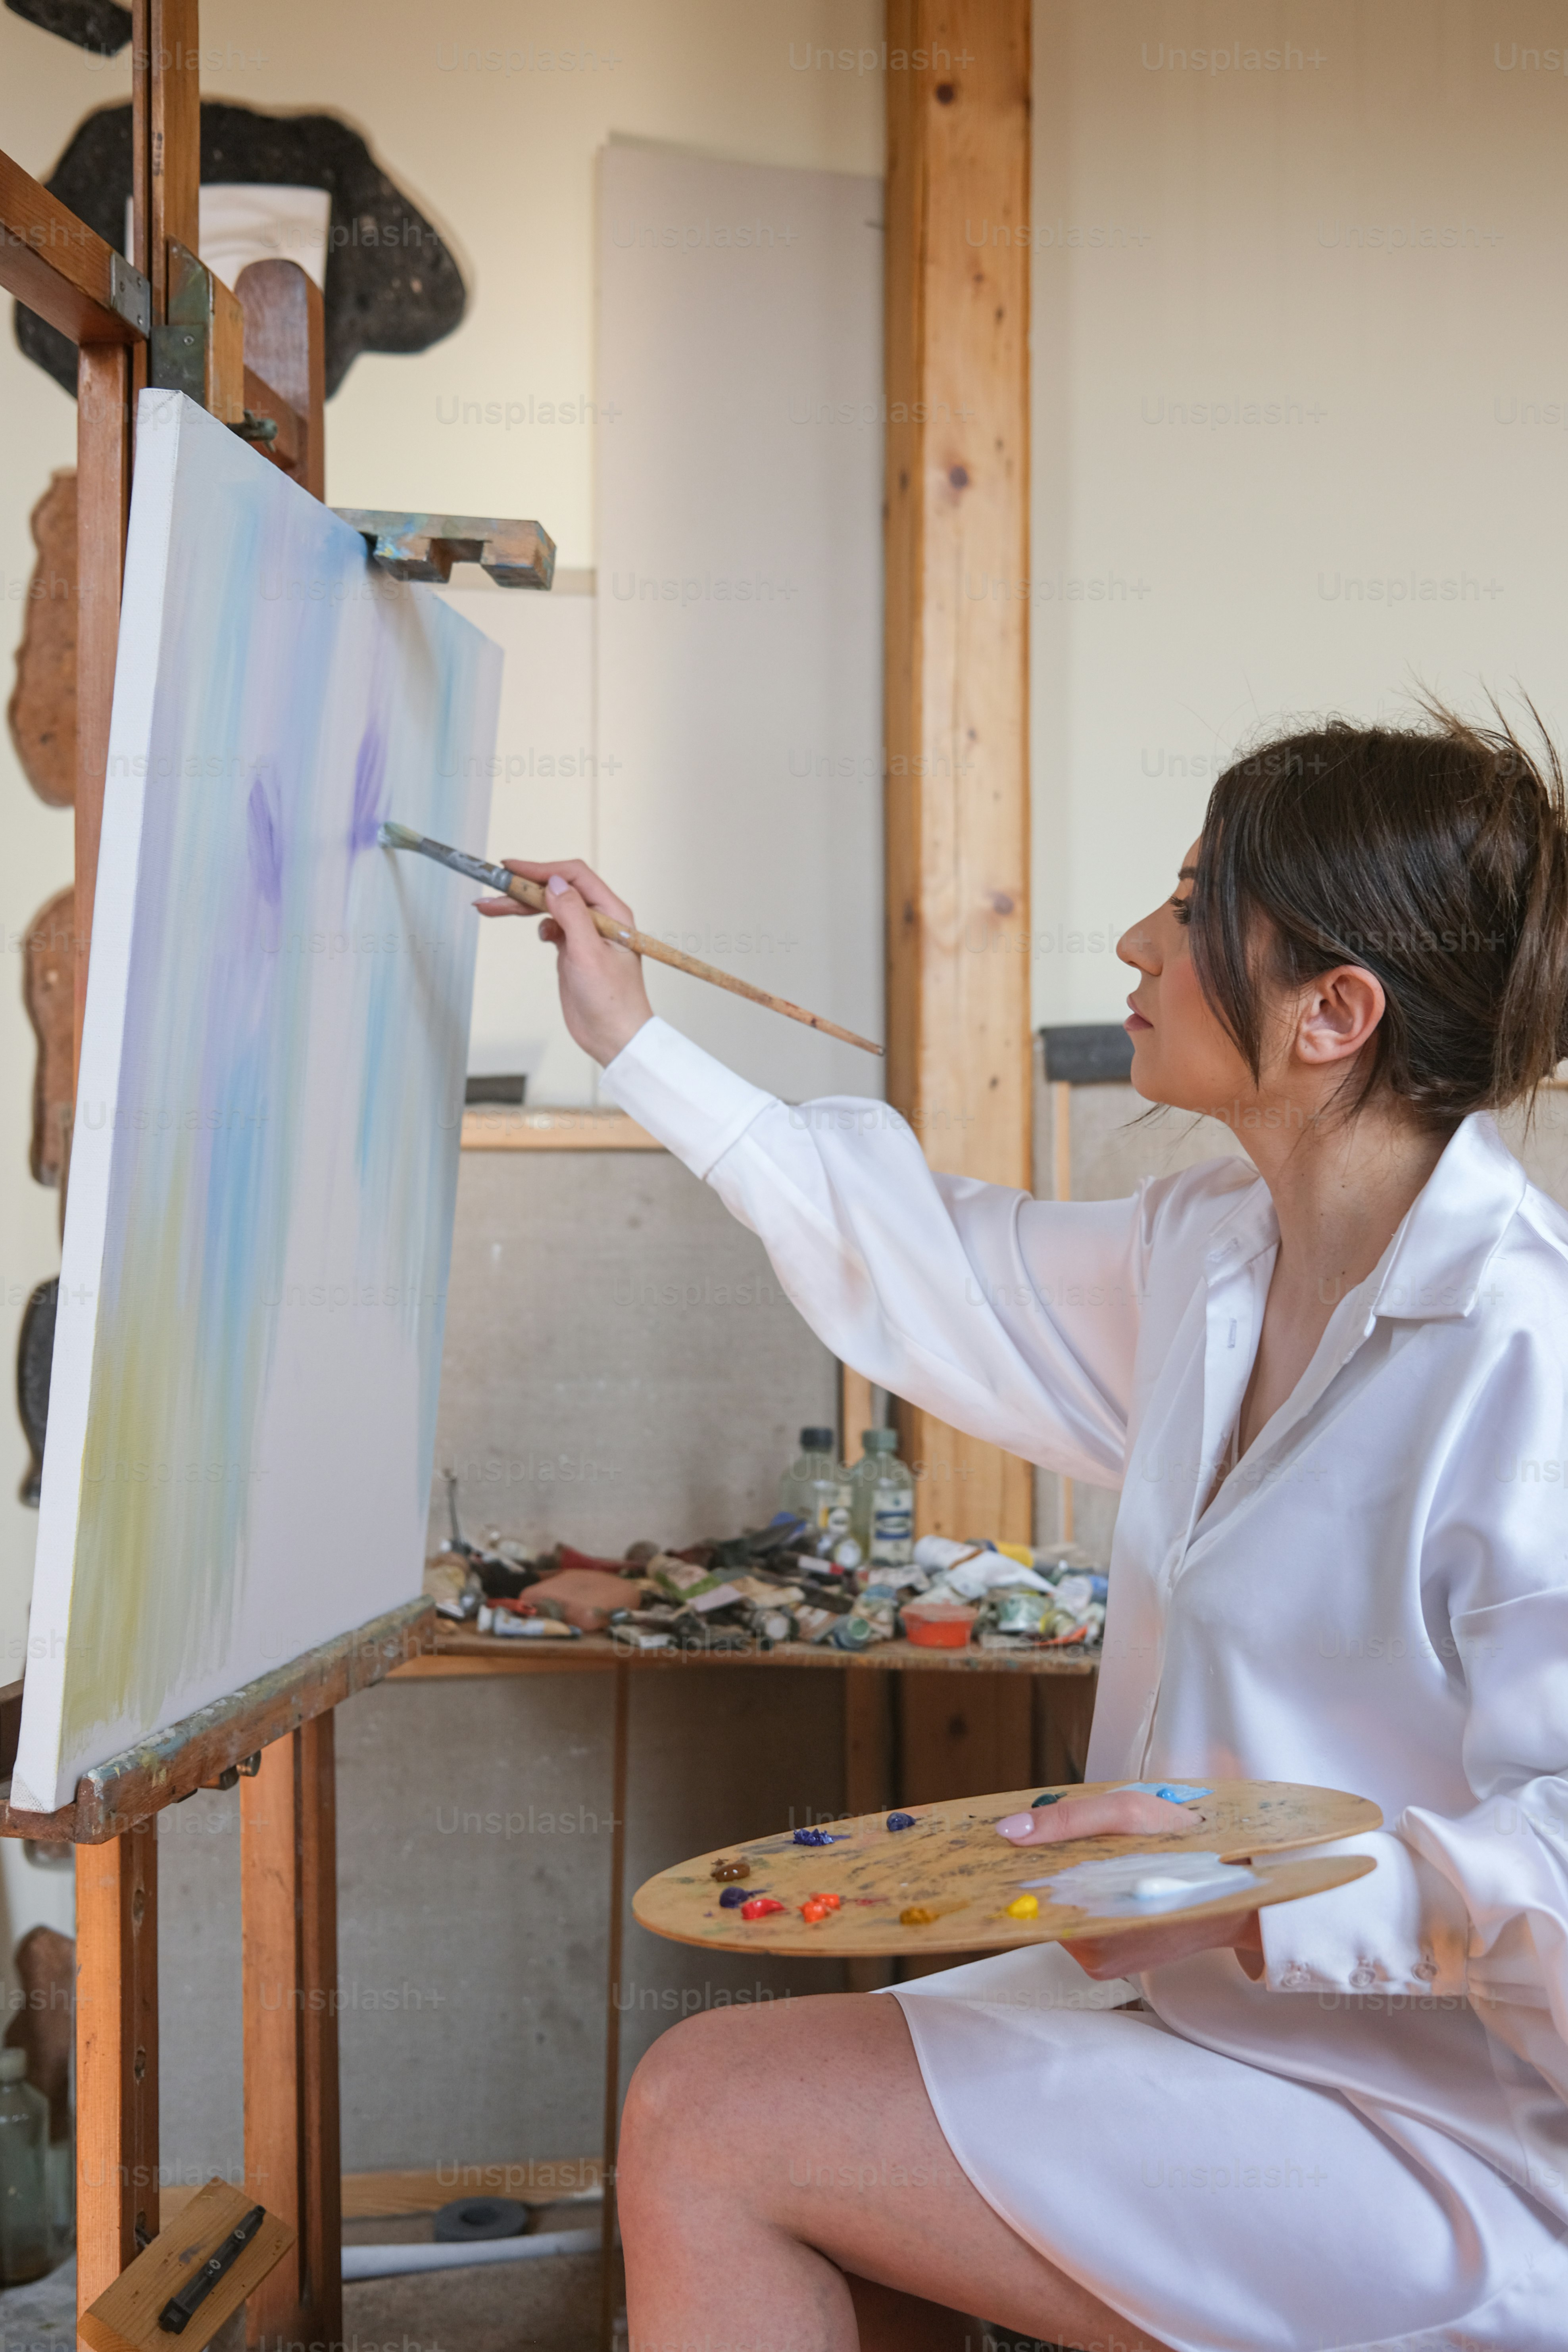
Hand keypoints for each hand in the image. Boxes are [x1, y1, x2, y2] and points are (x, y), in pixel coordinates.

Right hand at [475, 858, 653, 1066]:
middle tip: (491, 891)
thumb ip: (572, 914)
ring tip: (490, 907)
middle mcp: (599, 918)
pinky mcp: (573, 950)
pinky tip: (539, 934)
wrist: (614, 1036)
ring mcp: (585, 934)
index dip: (542, 870)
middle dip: (523, 889)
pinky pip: (552, 926)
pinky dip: (538, 925)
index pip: (574, 877)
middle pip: (556, 891)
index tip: (513, 870)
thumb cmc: (612, 1000)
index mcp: (611, 913)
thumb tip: (554, 883)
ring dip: (522, 906)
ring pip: (549, 908)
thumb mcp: (589, 954)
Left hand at [994, 1788, 1263, 1983]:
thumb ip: (1067, 1820)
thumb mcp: (1128, 1813)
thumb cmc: (1186, 1844)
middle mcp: (1096, 1955)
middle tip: (1045, 1836)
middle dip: (1043, 1870)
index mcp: (1097, 1924)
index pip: (1031, 1898)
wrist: (1239, 1883)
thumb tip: (1009, 1832)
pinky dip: (1082, 1895)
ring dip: (1065, 1882)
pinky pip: (1078, 1924)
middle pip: (1045, 1906)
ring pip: (1060, 1915)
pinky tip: (1098, 1873)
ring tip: (1085, 1852)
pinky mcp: (1110, 1963)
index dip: (1017, 1867)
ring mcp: (1103, 1963)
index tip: (998, 1844)